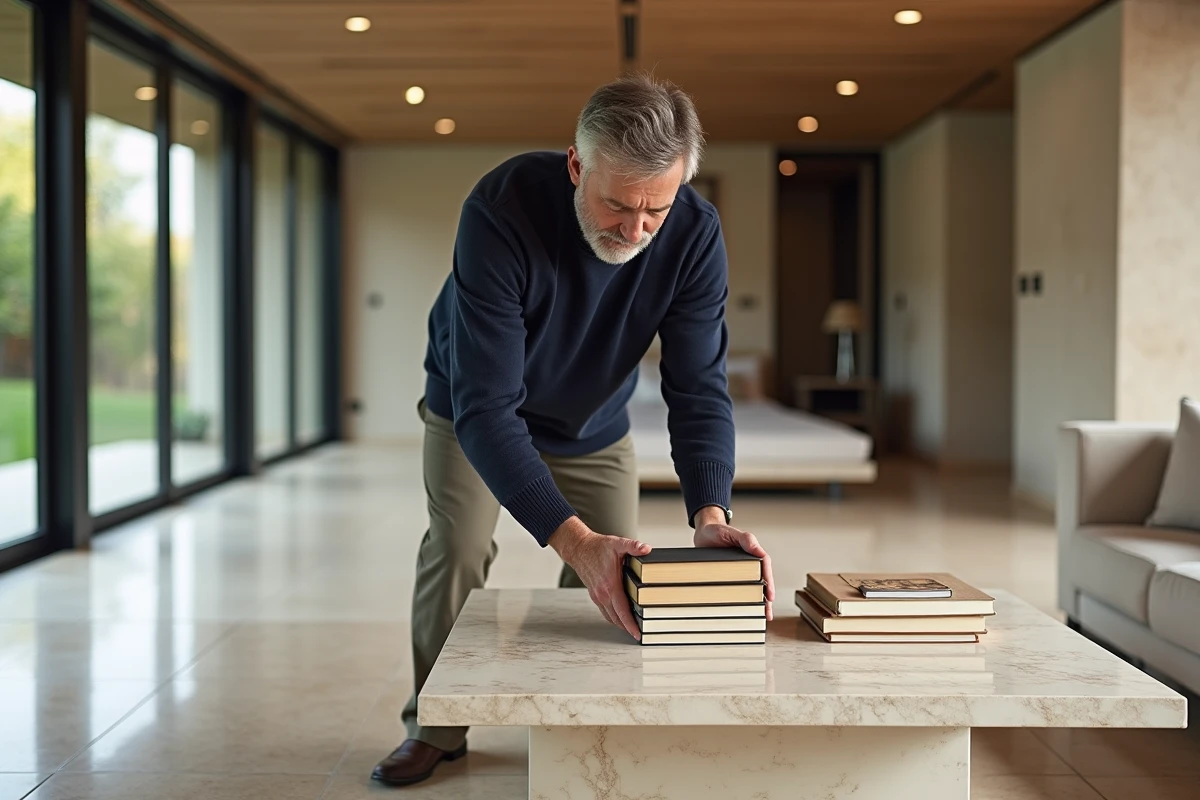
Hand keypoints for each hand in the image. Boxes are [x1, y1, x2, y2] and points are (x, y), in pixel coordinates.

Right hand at [548, 517, 651, 640]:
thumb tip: (646, 549)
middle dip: (628, 628)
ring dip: (620, 624)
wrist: (578, 548)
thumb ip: (633, 546)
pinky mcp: (594, 594)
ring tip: (632, 628)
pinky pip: (605, 611)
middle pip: (616, 618)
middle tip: (640, 634)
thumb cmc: (597, 547)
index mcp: (610, 585)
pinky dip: (613, 616)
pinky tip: (620, 615)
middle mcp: (602, 594)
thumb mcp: (617, 543)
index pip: (622, 611)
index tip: (637, 634)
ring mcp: (597, 595)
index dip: (630, 625)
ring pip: (610, 616)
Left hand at [692, 507, 775, 620]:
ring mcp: (738, 571)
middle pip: (760, 583)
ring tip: (758, 617)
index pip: (765, 568)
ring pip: (749, 588)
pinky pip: (735, 589)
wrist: (702, 532)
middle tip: (767, 614)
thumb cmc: (718, 530)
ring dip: (754, 602)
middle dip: (765, 599)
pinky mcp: (727, 576)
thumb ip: (745, 539)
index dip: (769, 583)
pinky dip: (739, 599)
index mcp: (752, 553)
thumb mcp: (731, 532)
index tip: (770, 597)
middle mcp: (748, 563)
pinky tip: (740, 609)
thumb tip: (758, 549)